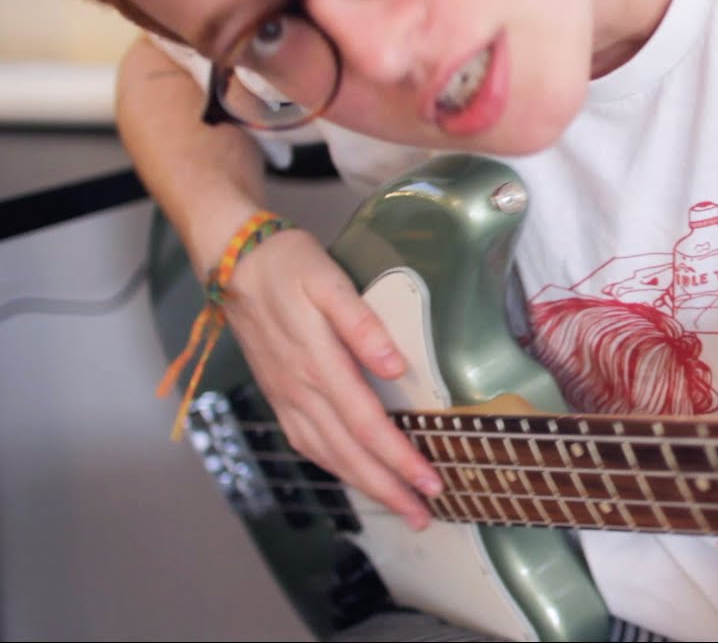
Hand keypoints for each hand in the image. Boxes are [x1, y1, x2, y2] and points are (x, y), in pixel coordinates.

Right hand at [220, 228, 441, 529]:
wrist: (232, 259)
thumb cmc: (288, 264)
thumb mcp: (330, 281)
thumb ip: (362, 324)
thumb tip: (396, 368)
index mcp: (318, 364)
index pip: (367, 425)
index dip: (399, 459)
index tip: (430, 482)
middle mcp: (300, 390)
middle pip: (349, 452)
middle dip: (388, 488)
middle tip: (423, 515)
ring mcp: (285, 396)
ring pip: (327, 454)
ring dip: (363, 484)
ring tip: (398, 505)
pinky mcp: (277, 394)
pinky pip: (306, 443)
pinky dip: (334, 466)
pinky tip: (352, 474)